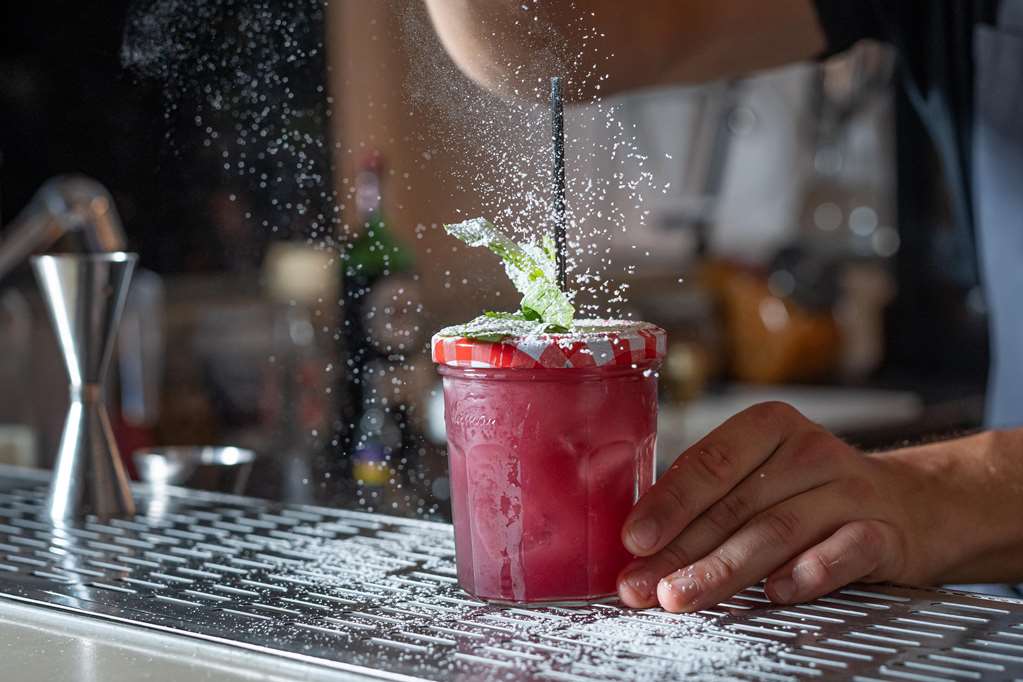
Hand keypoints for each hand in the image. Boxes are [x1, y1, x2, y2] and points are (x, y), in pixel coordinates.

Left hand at [616, 401, 943, 611]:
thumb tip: (638, 546)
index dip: (668, 503)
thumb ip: (711, 500)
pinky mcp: (885, 533)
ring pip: (778, 529)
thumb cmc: (812, 492)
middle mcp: (810, 451)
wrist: (913, 505)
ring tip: (683, 595)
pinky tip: (775, 592)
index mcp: (769, 427)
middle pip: (736, 504)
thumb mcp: (762, 476)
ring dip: (724, 567)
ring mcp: (851, 490)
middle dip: (681, 550)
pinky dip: (809, 571)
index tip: (633, 540)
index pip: (711, 462)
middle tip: (642, 585)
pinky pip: (845, 550)